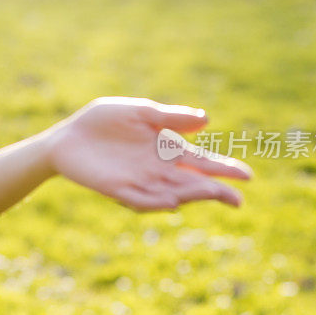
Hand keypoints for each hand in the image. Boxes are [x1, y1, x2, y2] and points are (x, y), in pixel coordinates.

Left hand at [46, 97, 252, 211]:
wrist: (68, 137)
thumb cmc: (104, 121)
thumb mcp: (140, 112)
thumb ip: (170, 117)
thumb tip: (206, 119)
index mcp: (167, 149)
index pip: (202, 162)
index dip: (224, 169)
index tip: (247, 176)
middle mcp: (158, 170)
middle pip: (192, 183)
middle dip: (214, 190)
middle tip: (236, 198)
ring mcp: (139, 182)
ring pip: (171, 194)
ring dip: (190, 196)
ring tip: (209, 194)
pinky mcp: (118, 190)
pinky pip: (140, 200)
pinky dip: (155, 202)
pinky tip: (170, 201)